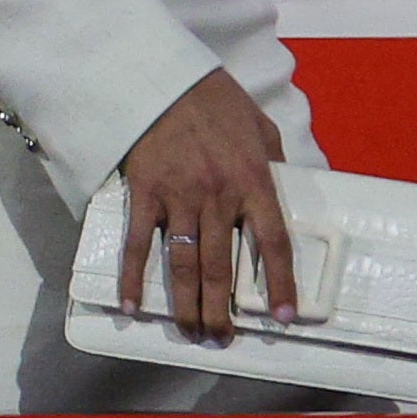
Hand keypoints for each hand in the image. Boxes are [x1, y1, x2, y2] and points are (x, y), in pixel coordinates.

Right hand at [114, 69, 296, 343]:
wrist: (162, 76)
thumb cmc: (214, 99)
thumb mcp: (260, 126)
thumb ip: (273, 162)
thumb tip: (283, 192)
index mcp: (253, 180)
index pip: (273, 242)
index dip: (278, 283)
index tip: (281, 316)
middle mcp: (218, 196)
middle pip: (221, 267)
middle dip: (221, 311)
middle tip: (221, 341)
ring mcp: (178, 196)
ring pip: (183, 264)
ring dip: (186, 305)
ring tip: (191, 332)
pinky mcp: (144, 192)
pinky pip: (137, 242)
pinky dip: (133, 276)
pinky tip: (133, 305)